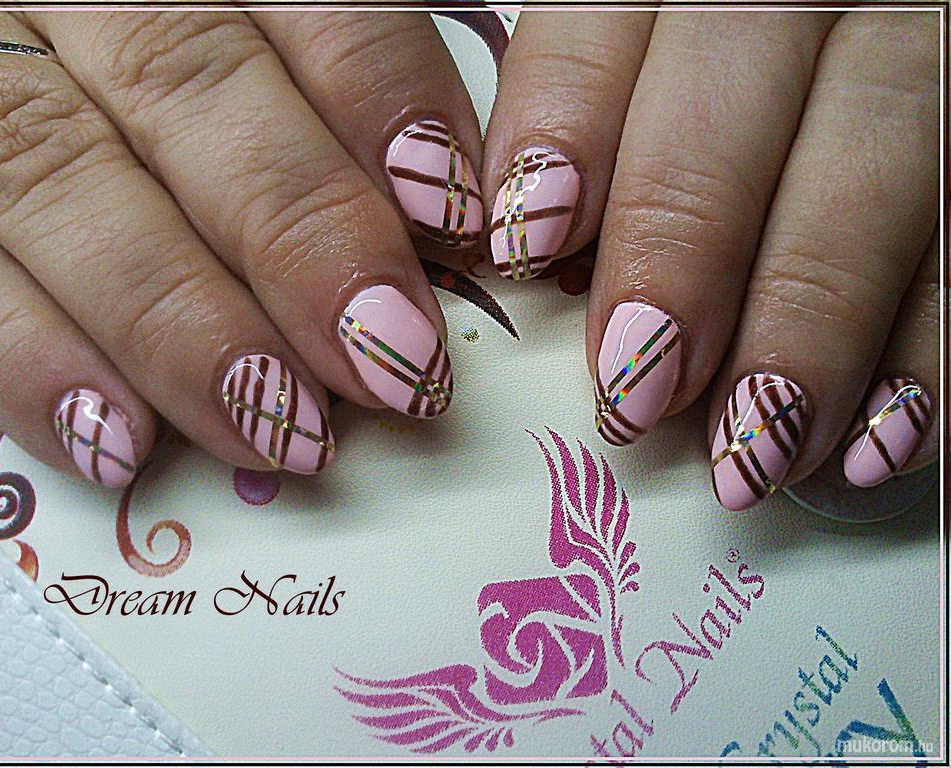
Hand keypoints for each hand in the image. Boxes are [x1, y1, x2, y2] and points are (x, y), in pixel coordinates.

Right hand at [0, 10, 480, 484]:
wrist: (56, 65)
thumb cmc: (213, 87)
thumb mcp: (286, 56)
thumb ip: (358, 99)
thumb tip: (459, 215)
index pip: (306, 0)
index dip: (379, 100)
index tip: (453, 210)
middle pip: (180, 83)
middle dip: (292, 232)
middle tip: (380, 355)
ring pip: (47, 170)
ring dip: (170, 319)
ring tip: (271, 422)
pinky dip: (24, 359)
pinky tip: (117, 439)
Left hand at [483, 10, 937, 509]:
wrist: (857, 60)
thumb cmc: (730, 89)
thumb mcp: (652, 67)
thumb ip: (595, 120)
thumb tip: (527, 244)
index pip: (605, 21)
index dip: (561, 128)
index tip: (524, 245)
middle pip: (739, 89)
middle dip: (682, 244)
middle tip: (638, 383)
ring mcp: (918, 45)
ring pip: (879, 155)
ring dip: (811, 319)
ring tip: (750, 444)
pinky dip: (929, 340)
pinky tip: (878, 432)